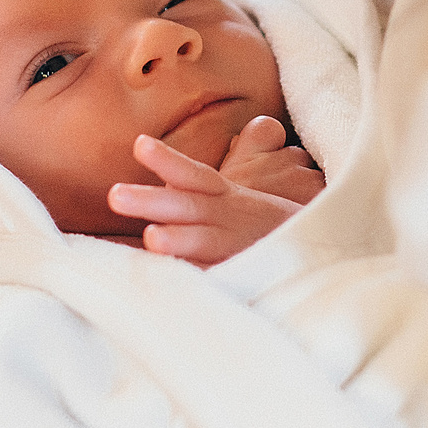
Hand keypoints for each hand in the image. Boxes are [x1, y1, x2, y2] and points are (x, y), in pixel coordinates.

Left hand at [108, 120, 323, 265]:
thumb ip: (202, 177)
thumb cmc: (260, 223)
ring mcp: (235, 247)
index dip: (169, 160)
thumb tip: (168, 146)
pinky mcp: (241, 273)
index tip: (139, 144)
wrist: (312, 252)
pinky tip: (176, 282)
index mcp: (225, 196)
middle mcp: (227, 218)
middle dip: (153, 201)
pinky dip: (200, 277)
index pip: (195, 174)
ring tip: (151, 238)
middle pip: (189, 205)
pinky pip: (216, 276)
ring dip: (179, 239)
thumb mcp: (237, 194)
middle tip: (114, 195)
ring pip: (204, 241)